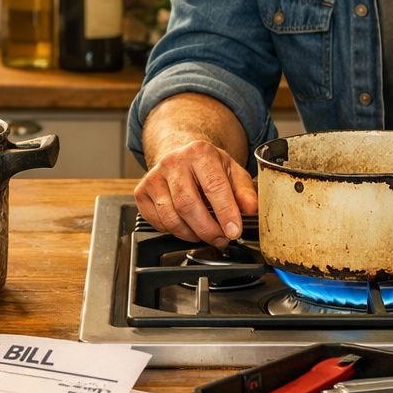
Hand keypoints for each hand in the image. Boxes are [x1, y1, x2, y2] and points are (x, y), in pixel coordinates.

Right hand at [135, 139, 258, 244]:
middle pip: (188, 204)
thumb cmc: (208, 167)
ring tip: (205, 235)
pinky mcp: (142, 191)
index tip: (234, 231)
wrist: (181, 156)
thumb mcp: (232, 172)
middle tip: (221, 239)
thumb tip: (251, 208)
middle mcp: (173, 161)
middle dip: (207, 229)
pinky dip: (174, 232)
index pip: (214, 186)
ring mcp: (154, 176)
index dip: (225, 213)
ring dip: (191, 235)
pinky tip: (186, 226)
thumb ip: (244, 191)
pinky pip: (157, 222)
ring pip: (171, 217)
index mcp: (200, 152)